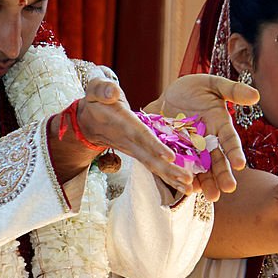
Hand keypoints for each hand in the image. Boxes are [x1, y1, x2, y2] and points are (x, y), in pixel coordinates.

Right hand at [77, 79, 195, 193]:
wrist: (88, 122)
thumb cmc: (96, 101)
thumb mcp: (95, 89)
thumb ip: (104, 89)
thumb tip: (113, 93)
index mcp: (123, 123)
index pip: (140, 135)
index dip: (154, 146)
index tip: (170, 156)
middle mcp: (129, 140)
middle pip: (150, 157)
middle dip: (169, 169)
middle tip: (188, 180)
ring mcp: (133, 149)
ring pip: (153, 165)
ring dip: (171, 177)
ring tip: (189, 188)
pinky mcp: (138, 153)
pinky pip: (153, 166)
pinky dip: (168, 176)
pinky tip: (183, 185)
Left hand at [147, 74, 259, 200]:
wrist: (167, 97)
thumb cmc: (193, 89)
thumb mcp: (212, 84)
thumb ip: (233, 90)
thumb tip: (256, 95)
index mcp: (220, 126)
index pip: (230, 141)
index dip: (235, 152)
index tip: (240, 164)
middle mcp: (209, 142)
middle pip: (218, 161)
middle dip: (223, 175)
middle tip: (228, 188)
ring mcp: (192, 150)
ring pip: (202, 169)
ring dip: (207, 183)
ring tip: (212, 196)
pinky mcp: (175, 154)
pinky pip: (180, 167)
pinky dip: (184, 178)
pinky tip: (188, 189)